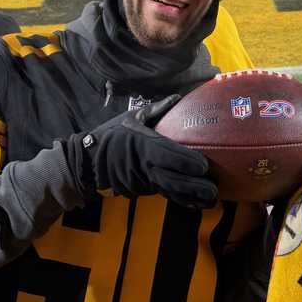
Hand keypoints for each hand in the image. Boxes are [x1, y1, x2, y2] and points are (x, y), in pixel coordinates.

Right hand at [74, 95, 217, 207]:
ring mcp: (144, 181)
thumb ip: (157, 109)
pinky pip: (165, 195)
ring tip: (211, 200)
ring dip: (192, 197)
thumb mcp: (132, 117)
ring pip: (171, 191)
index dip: (187, 163)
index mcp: (145, 146)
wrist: (87, 162)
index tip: (204, 166)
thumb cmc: (111, 136)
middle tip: (215, 190)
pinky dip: (181, 200)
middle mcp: (146, 166)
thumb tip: (177, 97)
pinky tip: (197, 204)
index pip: (169, 155)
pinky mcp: (143, 190)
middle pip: (174, 179)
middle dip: (195, 187)